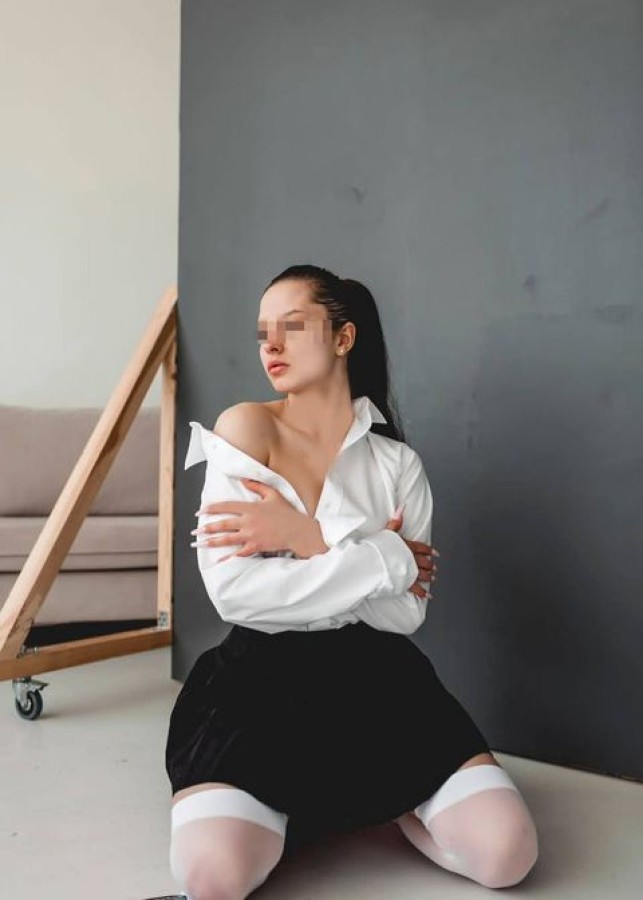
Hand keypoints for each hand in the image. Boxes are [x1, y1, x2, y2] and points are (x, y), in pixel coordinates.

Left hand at [191, 478, 321, 561]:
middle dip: (206, 528)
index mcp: (251, 508)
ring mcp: (251, 535)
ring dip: (211, 542)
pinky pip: (238, 553)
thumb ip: (257, 486)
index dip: (211, 509)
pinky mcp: (256, 547)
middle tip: (194, 532)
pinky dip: (228, 558)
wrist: (299, 530)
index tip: (200, 512)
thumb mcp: (273, 494)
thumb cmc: (287, 512)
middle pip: (222, 524)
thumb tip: (242, 480)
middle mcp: (248, 521)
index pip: (226, 507)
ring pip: (226, 539)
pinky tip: (218, 561)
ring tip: (199, 544)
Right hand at [385, 507, 439, 599]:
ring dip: (429, 576)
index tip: (435, 553)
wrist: (373, 562)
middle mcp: (412, 559)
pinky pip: (416, 589)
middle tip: (434, 567)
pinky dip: (423, 593)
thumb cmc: (378, 547)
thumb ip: (396, 521)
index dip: (429, 550)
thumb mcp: (387, 531)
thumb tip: (402, 507)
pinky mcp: (405, 582)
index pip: (423, 548)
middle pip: (425, 562)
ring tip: (432, 578)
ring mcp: (410, 571)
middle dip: (430, 565)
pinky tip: (428, 595)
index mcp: (408, 546)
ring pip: (423, 574)